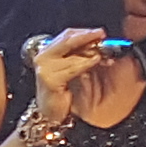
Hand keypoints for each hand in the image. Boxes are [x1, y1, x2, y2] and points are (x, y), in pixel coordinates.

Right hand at [17, 29, 112, 146]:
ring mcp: (44, 67)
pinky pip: (72, 67)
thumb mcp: (73, 68)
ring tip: (103, 54)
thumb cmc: (62, 92)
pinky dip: (86, 63)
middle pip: (67, 39)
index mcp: (47, 52)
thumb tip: (98, 43)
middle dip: (87, 36)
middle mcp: (43, 57)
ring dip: (90, 52)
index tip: (99, 32)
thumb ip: (81, 55)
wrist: (52, 114)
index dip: (84, 32)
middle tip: (101, 35)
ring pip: (72, 53)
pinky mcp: (50, 79)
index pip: (66, 35)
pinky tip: (95, 61)